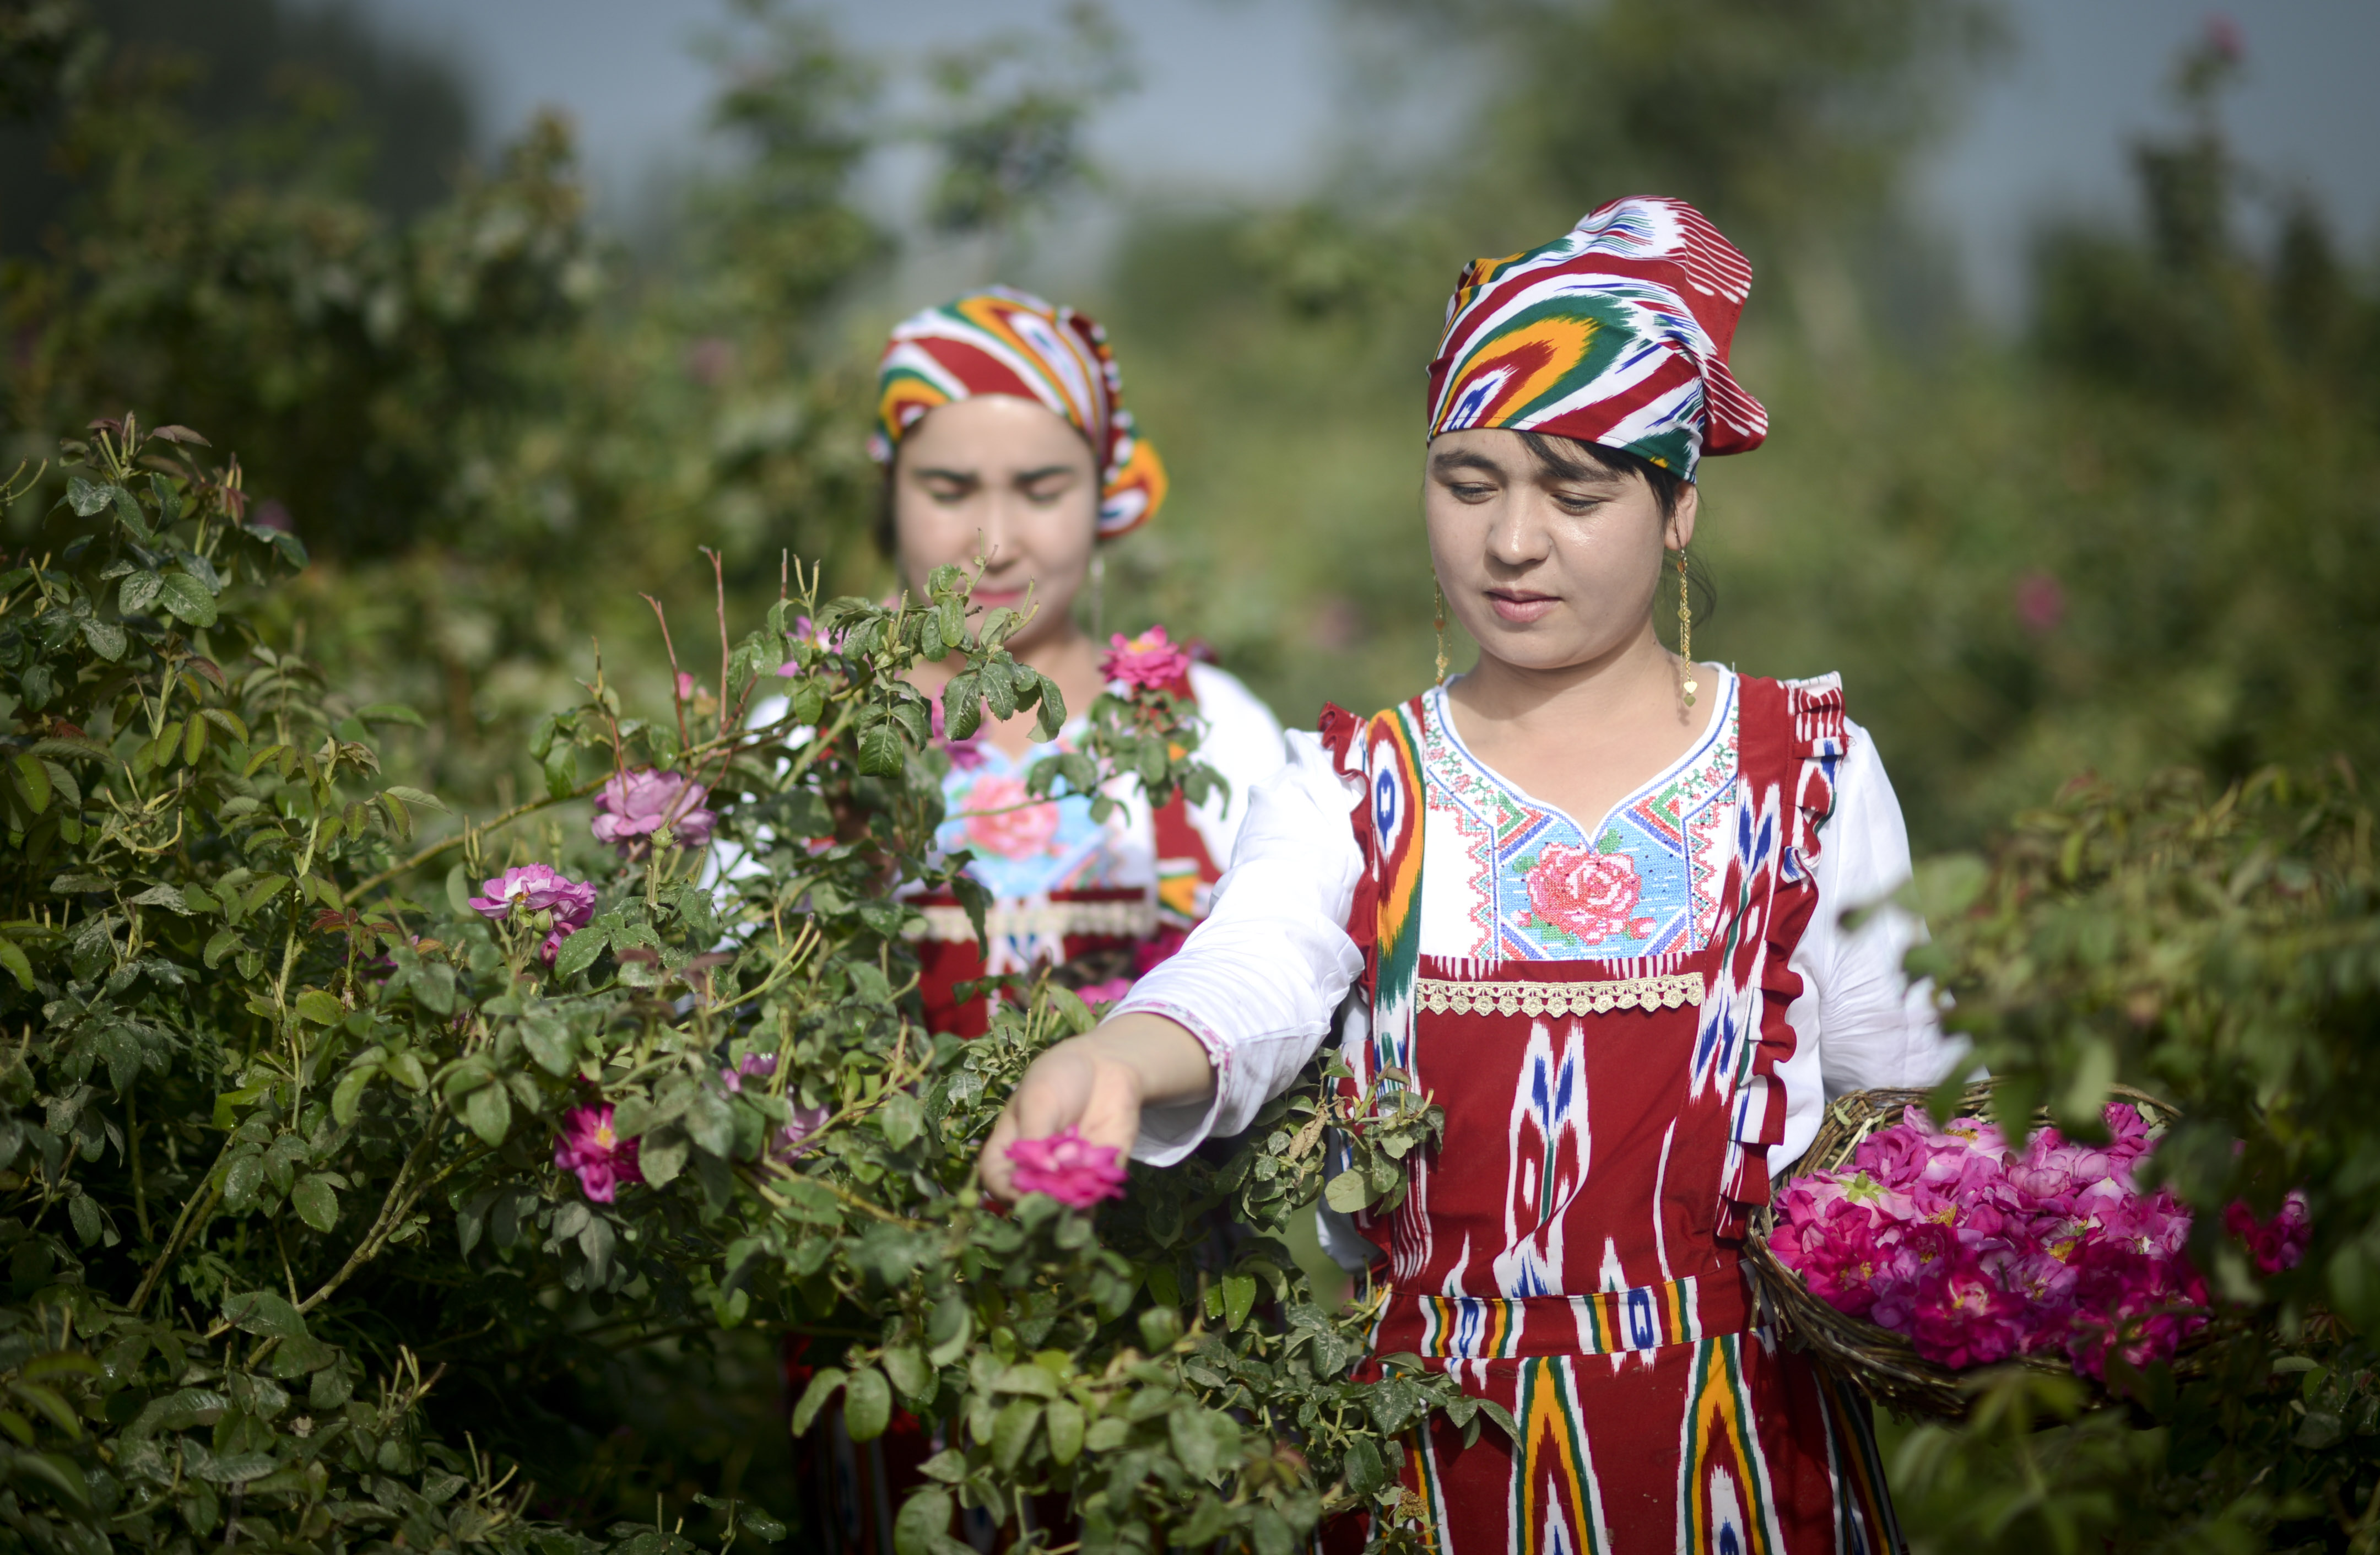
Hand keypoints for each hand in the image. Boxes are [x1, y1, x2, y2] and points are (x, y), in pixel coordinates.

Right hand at [980, 1013, 1213, 1201]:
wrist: (1105, 1065)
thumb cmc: (1060, 1077)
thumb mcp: (1039, 1099)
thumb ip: (1036, 1134)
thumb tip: (1043, 1169)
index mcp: (1011, 1148)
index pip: (996, 1178)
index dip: (1002, 1189)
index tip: (1017, 1190)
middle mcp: (1037, 1168)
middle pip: (1028, 1198)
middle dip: (1038, 1203)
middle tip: (1050, 1199)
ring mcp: (1067, 1175)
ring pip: (1061, 1204)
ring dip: (1067, 1206)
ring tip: (1075, 1198)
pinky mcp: (1099, 1175)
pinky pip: (1094, 1196)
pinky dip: (1095, 1198)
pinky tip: (1099, 1190)